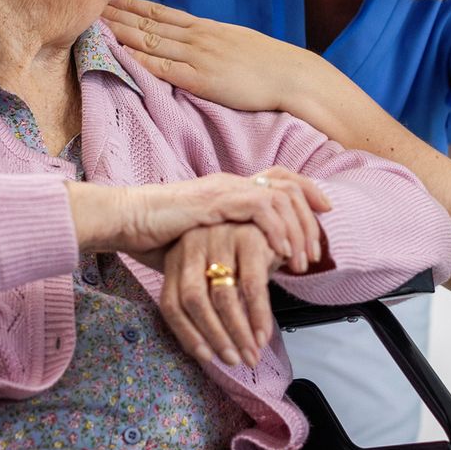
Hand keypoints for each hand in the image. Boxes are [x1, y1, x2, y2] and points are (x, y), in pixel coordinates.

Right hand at [71, 168, 329, 270]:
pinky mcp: (215, 200)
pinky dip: (277, 229)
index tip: (326, 213)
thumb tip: (249, 269)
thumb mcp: (201, 242)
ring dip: (297, 230)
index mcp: (231, 189)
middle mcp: (232, 183)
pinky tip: (282, 252)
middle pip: (289, 187)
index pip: (281, 179)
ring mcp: (224, 188)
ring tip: (302, 261)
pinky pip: (260, 207)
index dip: (308, 192)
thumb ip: (226, 247)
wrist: (124, 221)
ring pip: (280, 198)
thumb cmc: (155, 236)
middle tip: (316, 256)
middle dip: (310, 221)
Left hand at [102, 0, 324, 113]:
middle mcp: (197, 37)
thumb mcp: (234, 42)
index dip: (131, 4)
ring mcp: (198, 57)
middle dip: (116, 14)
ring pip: (151, 41)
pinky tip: (122, 54)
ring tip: (94, 24)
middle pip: (148, 23)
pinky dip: (141, 60)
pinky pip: (165, 68)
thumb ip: (209, 40)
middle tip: (88, 2)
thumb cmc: (267, 63)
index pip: (160, 12)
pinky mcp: (202, 79)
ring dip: (121, 32)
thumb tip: (192, 40)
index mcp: (204, 28)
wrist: (292, 75)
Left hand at [149, 223, 276, 367]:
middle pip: (193, 301)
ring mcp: (219, 238)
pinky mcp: (249, 236)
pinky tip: (262, 334)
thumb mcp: (214, 272)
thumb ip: (205, 303)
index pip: (171, 303)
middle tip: (233, 360)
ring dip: (238, 333)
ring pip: (222, 297)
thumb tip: (207, 350)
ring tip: (250, 354)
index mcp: (176, 257)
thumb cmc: (239, 253)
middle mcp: (192, 245)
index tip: (206, 357)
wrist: (269, 216)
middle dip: (214, 337)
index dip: (186, 335)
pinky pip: (252, 286)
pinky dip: (258, 315)